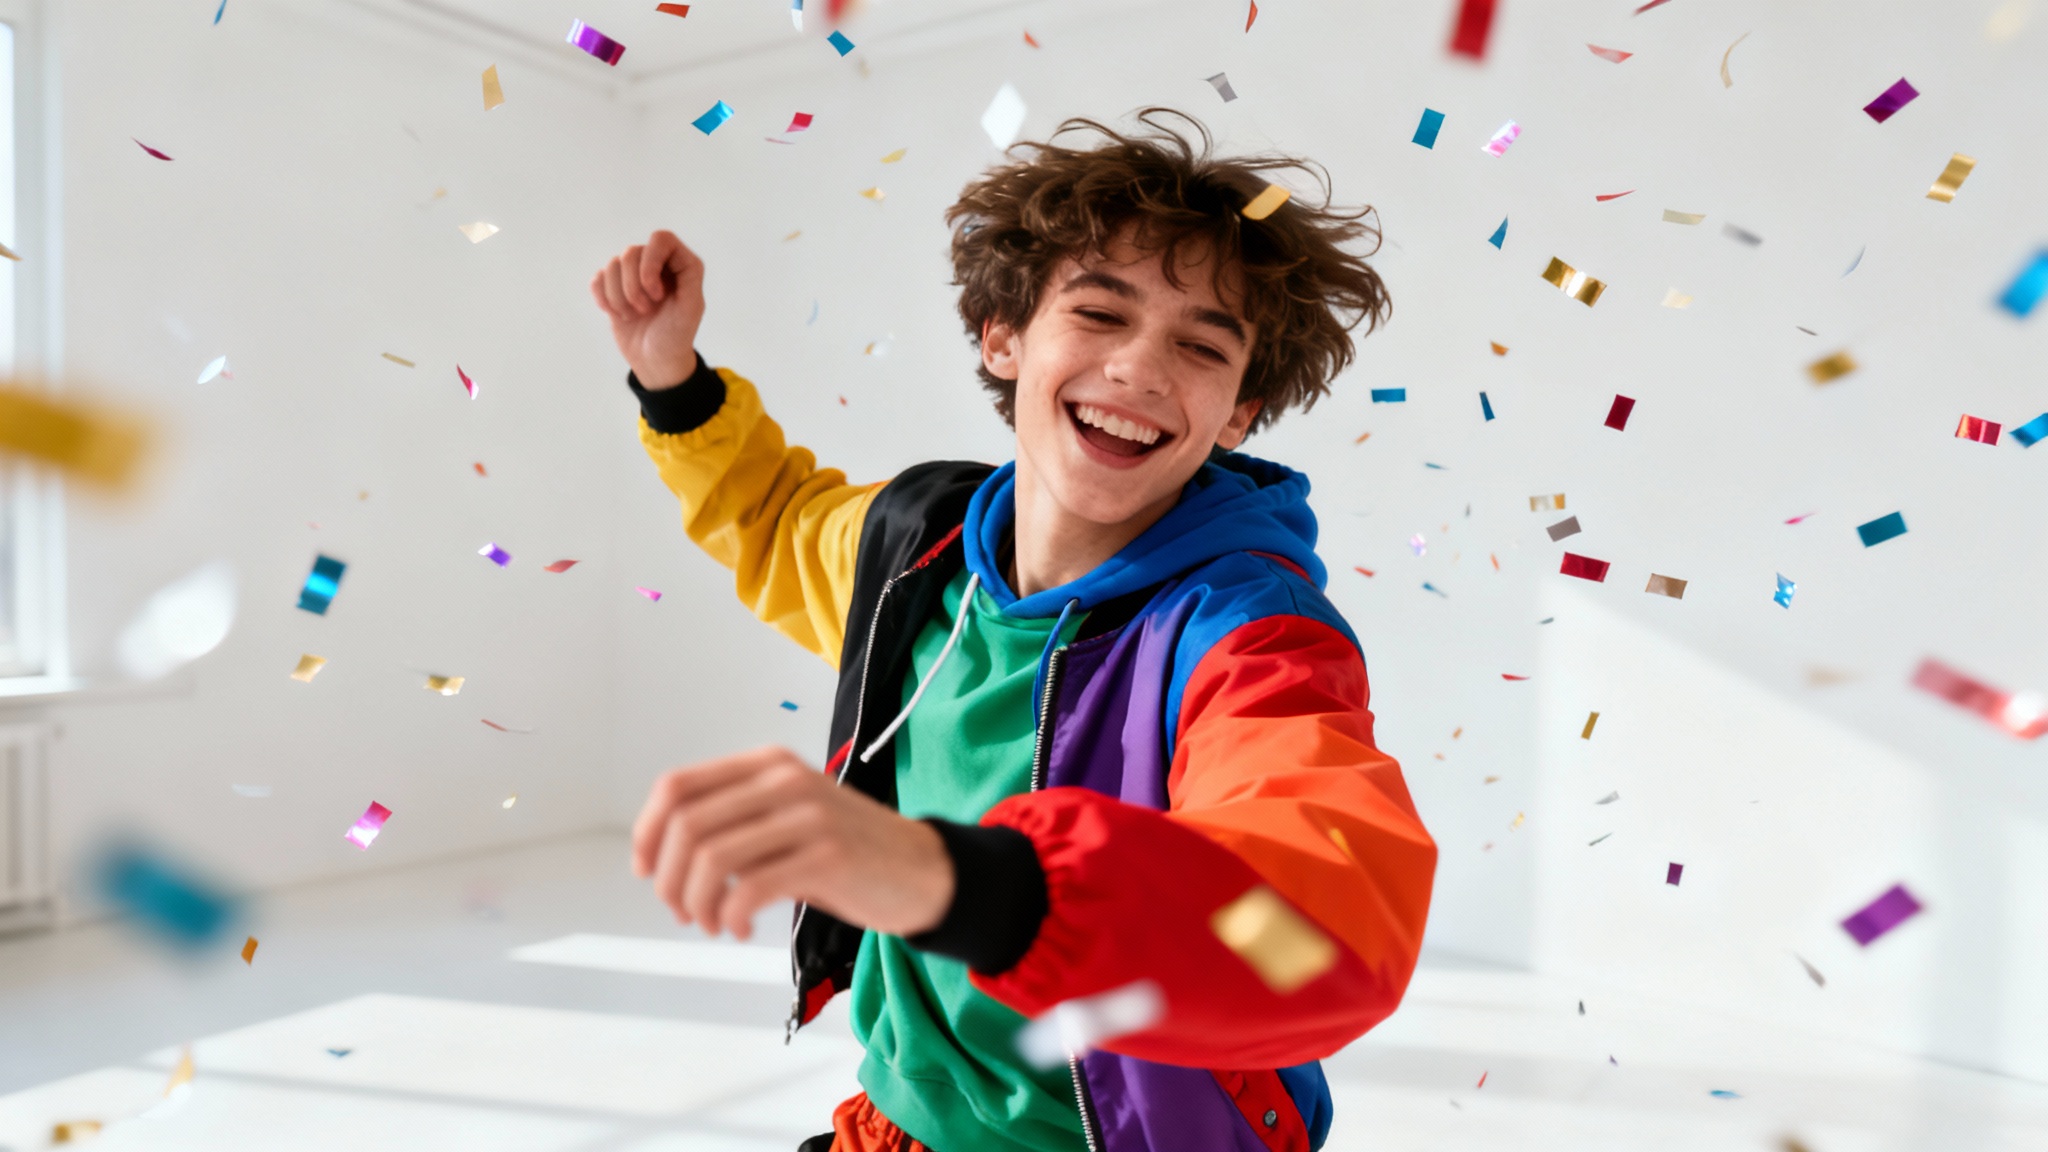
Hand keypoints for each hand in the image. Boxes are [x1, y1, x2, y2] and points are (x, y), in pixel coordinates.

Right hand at [589, 230, 704, 389]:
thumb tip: (667, 255)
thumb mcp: (691, 307)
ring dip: (620, 297)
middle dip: (634, 287)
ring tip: (634, 315)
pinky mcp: (613, 287)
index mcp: (680, 265)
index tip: (656, 293)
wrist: (655, 361)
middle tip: (646, 310)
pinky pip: (597, 278)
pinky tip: (615, 313)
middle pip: (631, 252)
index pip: (661, 239)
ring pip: (612, 265)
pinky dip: (603, 298)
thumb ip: (688, 275)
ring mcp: (632, 274)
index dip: (651, 263)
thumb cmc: (676, 336)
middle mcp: (656, 264)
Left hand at [631, 746, 955, 939]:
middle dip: (668, 879)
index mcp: (767, 764)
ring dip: (696, 903)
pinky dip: (731, 917)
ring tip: (712, 923)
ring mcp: (808, 815)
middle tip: (682, 911)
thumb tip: (658, 858)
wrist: (921, 871)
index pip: (677, 786)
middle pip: (687, 825)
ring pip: (711, 858)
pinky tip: (741, 929)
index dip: (647, 833)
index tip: (645, 871)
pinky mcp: (827, 856)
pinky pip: (749, 889)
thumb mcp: (785, 819)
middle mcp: (784, 781)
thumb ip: (733, 823)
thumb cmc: (845, 852)